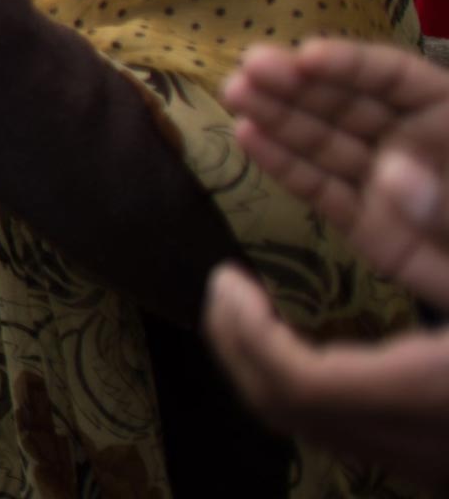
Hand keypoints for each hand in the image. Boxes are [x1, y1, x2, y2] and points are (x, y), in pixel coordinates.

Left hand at [203, 263, 448, 484]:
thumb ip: (441, 242)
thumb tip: (403, 189)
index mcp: (427, 392)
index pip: (303, 384)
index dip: (250, 334)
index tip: (228, 280)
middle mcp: (417, 444)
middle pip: (289, 410)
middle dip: (237, 345)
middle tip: (225, 286)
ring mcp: (420, 462)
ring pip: (308, 428)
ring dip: (260, 367)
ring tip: (249, 306)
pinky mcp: (428, 463)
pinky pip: (337, 432)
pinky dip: (297, 387)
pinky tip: (304, 341)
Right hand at [223, 37, 448, 307]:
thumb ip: (444, 195)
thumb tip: (391, 176)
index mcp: (448, 117)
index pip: (394, 78)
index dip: (350, 63)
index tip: (306, 56)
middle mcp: (409, 141)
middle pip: (349, 103)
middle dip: (299, 84)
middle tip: (250, 67)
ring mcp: (383, 182)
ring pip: (326, 142)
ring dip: (278, 116)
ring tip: (235, 93)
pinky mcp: (366, 225)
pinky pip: (322, 191)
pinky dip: (284, 166)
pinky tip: (248, 138)